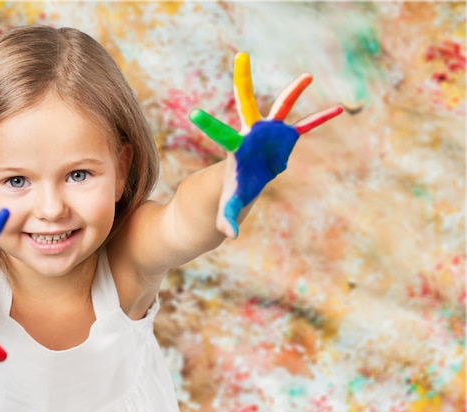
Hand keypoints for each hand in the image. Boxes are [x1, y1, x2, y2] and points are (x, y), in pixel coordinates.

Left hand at [190, 52, 342, 237]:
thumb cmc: (229, 197)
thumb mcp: (227, 209)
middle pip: (246, 104)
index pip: (221, 135)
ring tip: (307, 75)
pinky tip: (338, 110)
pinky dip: (319, 120)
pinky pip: (305, 128)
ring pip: (281, 108)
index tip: (194, 113)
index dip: (210, 125)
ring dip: (293, 93)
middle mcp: (250, 135)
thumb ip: (228, 219)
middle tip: (241, 56)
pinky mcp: (284, 140)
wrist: (242, 186)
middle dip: (243, 82)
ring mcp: (269, 135)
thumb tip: (230, 235)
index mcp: (234, 150)